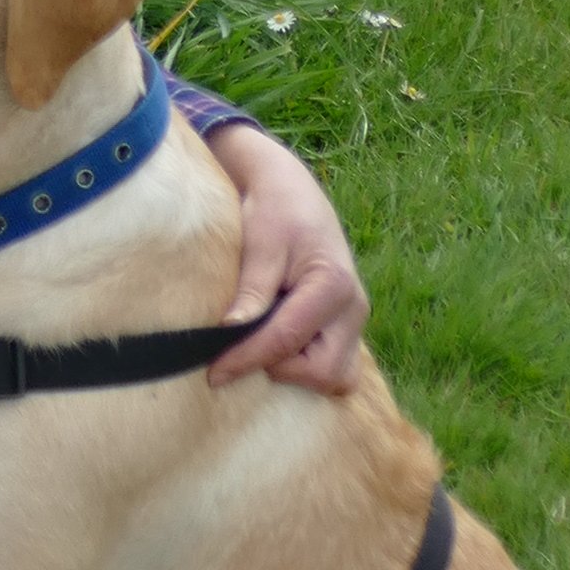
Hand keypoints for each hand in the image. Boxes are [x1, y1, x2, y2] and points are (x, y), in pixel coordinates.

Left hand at [201, 122, 367, 389]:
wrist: (292, 191)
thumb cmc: (274, 212)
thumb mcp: (261, 244)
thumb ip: (252, 290)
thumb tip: (232, 332)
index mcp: (334, 285)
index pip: (287, 340)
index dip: (247, 360)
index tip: (214, 374)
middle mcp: (354, 309)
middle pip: (323, 372)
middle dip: (280, 368)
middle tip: (242, 350)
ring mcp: (355, 320)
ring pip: (336, 378)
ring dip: (299, 373)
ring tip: (263, 345)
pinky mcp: (347, 327)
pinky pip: (337, 367)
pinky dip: (309, 367)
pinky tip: (279, 346)